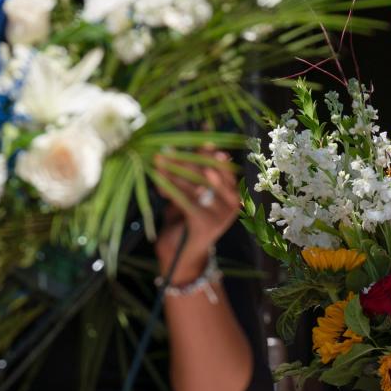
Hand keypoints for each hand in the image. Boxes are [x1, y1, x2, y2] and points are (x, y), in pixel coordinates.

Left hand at [153, 149, 239, 283]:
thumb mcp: (193, 195)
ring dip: (174, 172)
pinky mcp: (206, 223)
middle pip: (209, 174)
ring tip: (158, 161)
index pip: (223, 167)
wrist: (185, 255)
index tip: (202, 135)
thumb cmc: (187, 220)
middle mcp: (232, 204)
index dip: (211, 151)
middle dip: (187, 160)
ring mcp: (221, 215)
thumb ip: (192, 176)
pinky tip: (158, 182)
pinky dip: (171, 190)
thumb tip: (180, 147)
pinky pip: (186, 200)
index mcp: (232, 194)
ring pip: (196, 185)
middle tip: (168, 149)